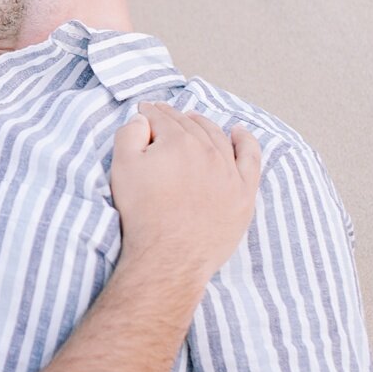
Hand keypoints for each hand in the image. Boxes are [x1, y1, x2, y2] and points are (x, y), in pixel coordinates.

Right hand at [109, 102, 261, 285]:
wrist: (169, 258)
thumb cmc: (143, 215)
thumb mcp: (123, 169)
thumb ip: (129, 135)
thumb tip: (143, 119)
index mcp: (178, 141)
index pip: (162, 118)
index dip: (150, 114)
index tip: (144, 113)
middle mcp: (207, 151)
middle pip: (189, 125)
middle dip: (173, 118)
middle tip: (162, 117)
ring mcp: (229, 171)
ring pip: (217, 137)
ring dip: (203, 125)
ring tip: (192, 121)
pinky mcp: (244, 193)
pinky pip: (250, 158)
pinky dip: (245, 141)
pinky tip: (239, 133)